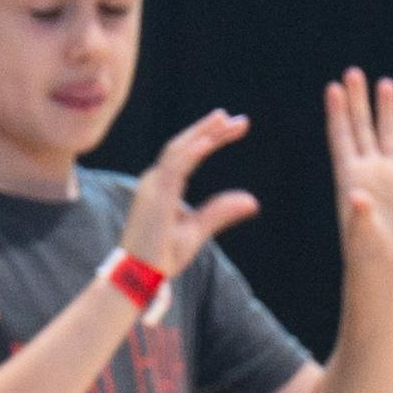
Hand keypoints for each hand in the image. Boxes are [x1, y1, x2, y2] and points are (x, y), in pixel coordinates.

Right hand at [120, 108, 259, 280]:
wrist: (140, 273)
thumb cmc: (163, 253)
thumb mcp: (198, 229)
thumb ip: (221, 211)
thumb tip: (253, 200)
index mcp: (163, 185)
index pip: (188, 154)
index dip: (211, 138)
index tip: (234, 127)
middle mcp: (155, 180)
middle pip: (184, 146)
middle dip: (210, 129)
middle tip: (237, 119)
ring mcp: (153, 185)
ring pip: (179, 149)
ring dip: (202, 133)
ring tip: (225, 119)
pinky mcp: (155, 194)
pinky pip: (174, 166)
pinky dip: (192, 151)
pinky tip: (209, 141)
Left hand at [322, 69, 392, 285]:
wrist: (388, 266)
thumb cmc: (366, 252)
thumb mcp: (359, 233)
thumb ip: (359, 214)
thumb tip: (359, 197)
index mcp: (349, 176)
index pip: (342, 137)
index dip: (337, 112)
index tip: (332, 87)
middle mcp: (370, 170)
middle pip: (363, 127)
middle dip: (358, 100)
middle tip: (353, 72)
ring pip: (390, 135)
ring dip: (388, 110)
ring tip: (385, 83)